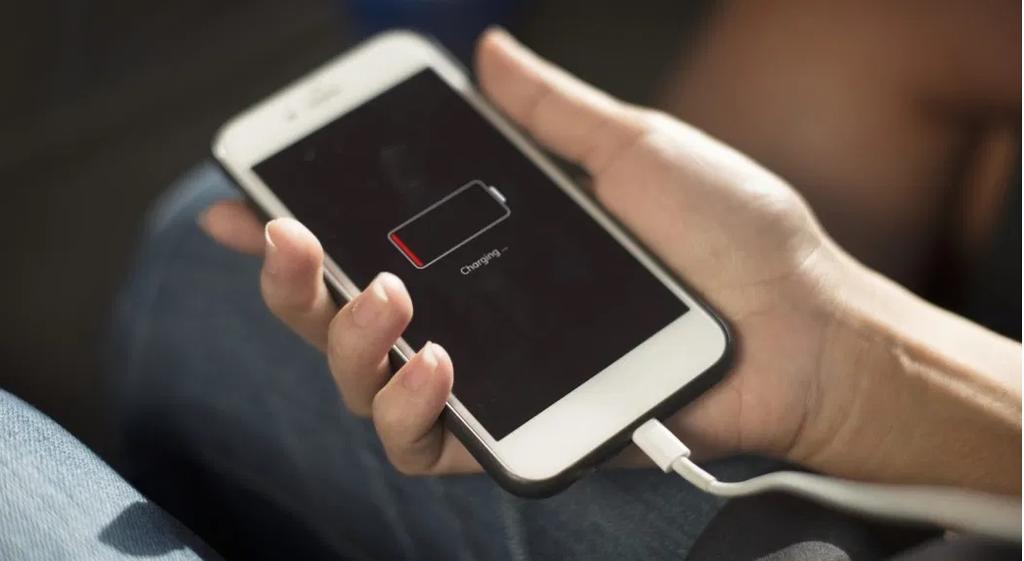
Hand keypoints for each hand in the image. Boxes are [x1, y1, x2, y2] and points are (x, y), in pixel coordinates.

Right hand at [200, 29, 857, 474]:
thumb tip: (490, 53)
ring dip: (342, 339)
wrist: (801, 327)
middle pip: (339, 316)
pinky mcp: (519, 433)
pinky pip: (426, 443)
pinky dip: (406, 407)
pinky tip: (430, 358)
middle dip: (289, 281)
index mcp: (487, 253)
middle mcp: (474, 318)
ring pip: (363, 384)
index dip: (296, 227)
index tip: (248, 199)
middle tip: (286, 236)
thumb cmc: (731, 240)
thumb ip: (552, 112)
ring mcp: (491, 381)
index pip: (368, 240)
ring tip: (378, 292)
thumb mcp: (634, 151)